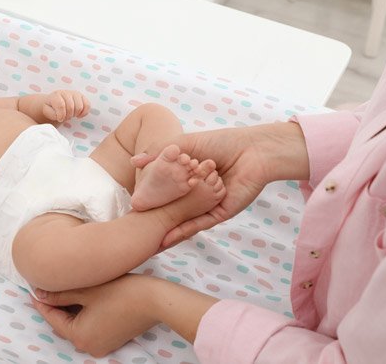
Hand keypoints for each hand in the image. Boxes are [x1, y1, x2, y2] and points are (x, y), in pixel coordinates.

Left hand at [31, 275, 161, 356]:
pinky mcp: (113, 339)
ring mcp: (102, 345)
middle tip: (46, 287)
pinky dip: (83, 314)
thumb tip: (39, 294)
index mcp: (80, 337)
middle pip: (64, 324)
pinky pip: (90, 327)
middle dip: (55, 306)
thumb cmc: (120, 292)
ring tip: (62, 289)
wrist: (155, 300)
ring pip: (77, 325)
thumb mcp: (86, 290)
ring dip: (69, 309)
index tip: (33, 288)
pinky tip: (81, 297)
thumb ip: (60, 294)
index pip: (53, 318)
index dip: (42, 302)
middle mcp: (89, 346)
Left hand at [42, 90, 89, 122]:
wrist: (54, 104)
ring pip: (80, 107)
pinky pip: (87, 105)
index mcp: (56, 95)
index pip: (61, 105)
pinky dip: (84, 112)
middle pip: (71, 107)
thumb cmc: (51, 108)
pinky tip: (78, 115)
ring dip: (75, 114)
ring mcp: (74, 94)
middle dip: (68, 116)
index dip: (61, 115)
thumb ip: (52, 114)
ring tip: (70, 115)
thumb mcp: (47, 111)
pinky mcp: (82, 97)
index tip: (59, 119)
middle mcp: (65, 92)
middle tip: (65, 117)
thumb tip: (61, 116)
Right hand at [132, 122, 309, 247]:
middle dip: (157, 220)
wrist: (253, 150)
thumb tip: (133, 162)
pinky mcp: (220, 212)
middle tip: (136, 231)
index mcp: (191, 177)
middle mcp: (199, 193)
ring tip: (147, 242)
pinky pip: (199, 223)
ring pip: (185, 219)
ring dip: (168, 230)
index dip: (151, 199)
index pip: (167, 191)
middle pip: (174, 208)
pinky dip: (183, 231)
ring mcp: (209, 204)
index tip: (134, 209)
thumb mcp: (183, 145)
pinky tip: (167, 238)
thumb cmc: (221, 142)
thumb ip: (159, 153)